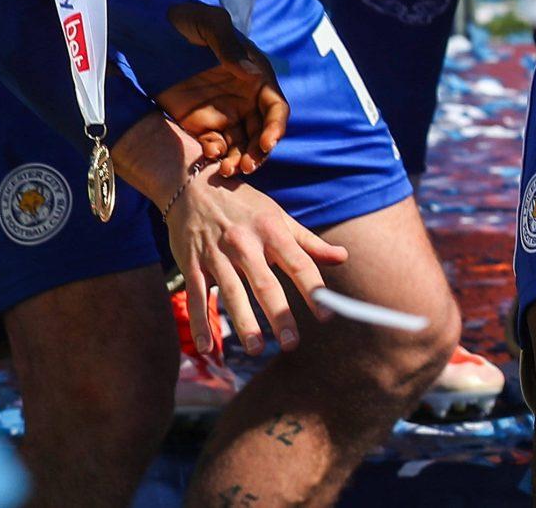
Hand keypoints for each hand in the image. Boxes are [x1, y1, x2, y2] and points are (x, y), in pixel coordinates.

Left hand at [157, 3, 288, 175]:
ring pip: (241, 145)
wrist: (150, 31)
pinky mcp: (200, 123)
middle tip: (245, 167)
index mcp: (256, 75)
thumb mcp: (209, 24)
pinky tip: (207, 157)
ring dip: (238, 159)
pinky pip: (214, 145)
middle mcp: (245, 98)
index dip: (275, 127)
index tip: (267, 143)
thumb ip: (228, 46)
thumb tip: (252, 73)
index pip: (275, 108)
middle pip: (261, 132)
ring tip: (225, 171)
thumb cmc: (186, 21)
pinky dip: (215, 154)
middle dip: (258, 153)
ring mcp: (223, 112)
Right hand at [163, 154, 348, 355]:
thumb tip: (343, 257)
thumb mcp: (279, 217)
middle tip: (292, 344)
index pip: (300, 264)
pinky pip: (197, 297)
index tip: (327, 315)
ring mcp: (216, 254)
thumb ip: (308, 242)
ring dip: (244, 324)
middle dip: (279, 315)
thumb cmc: (244, 205)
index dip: (314, 290)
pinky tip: (206, 348)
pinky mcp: (192, 264)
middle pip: (266, 284)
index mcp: (272, 230)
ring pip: (232, 293)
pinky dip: (199, 323)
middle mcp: (245, 243)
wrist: (193, 186)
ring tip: (257, 349)